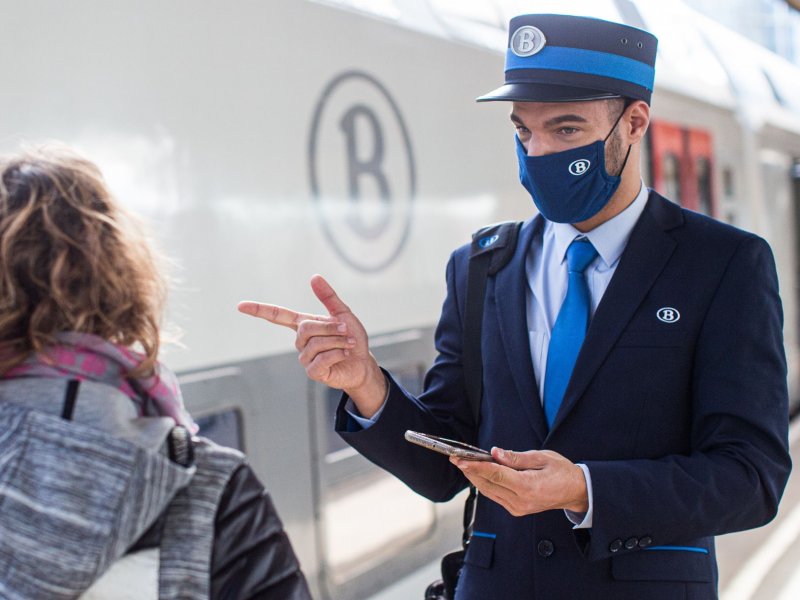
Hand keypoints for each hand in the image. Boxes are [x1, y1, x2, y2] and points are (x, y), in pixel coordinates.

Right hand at [237, 274, 386, 416]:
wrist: (363, 363)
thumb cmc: (351, 338)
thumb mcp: (343, 314)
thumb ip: (328, 297)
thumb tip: (314, 277)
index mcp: (304, 325)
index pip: (278, 316)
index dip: (259, 310)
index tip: (240, 306)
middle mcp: (301, 342)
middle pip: (306, 328)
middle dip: (330, 328)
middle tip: (346, 330)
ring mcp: (305, 358)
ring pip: (316, 344)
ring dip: (337, 341)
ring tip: (347, 344)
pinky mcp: (312, 372)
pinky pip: (322, 359)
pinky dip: (338, 354)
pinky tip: (344, 355)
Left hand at [450, 448, 587, 516]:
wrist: (575, 492)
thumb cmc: (561, 471)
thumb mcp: (542, 457)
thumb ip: (516, 457)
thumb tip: (495, 452)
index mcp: (529, 487)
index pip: (496, 475)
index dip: (476, 467)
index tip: (461, 459)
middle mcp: (521, 501)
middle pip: (488, 485)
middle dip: (470, 471)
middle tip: (455, 458)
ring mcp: (518, 508)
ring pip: (489, 492)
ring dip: (474, 478)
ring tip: (462, 463)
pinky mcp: (516, 510)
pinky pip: (495, 496)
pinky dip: (485, 484)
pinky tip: (477, 474)